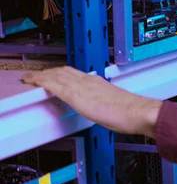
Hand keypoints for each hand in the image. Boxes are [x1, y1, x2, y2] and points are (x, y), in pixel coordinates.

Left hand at [22, 67, 162, 137]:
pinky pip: (53, 84)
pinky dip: (41, 81)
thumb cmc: (133, 112)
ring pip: (56, 74)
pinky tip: (33, 83)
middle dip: (49, 72)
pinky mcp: (76, 95)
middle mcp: (90, 81)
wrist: (139, 112)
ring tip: (31, 79)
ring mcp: (82, 86)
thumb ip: (107, 103)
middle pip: (63, 71)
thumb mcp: (117, 104)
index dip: (62, 74)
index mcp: (100, 83)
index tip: (54, 76)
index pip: (76, 74)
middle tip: (38, 76)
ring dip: (42, 75)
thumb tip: (106, 109)